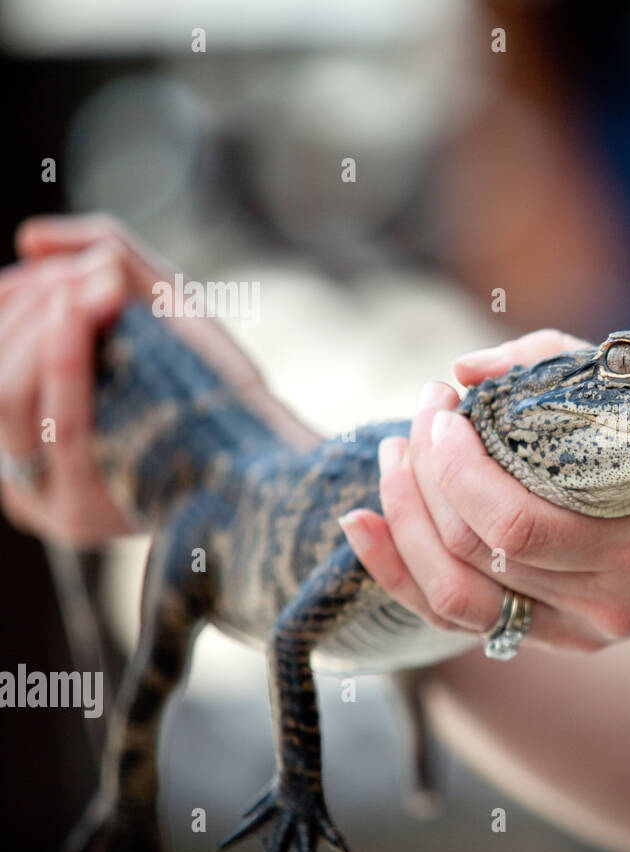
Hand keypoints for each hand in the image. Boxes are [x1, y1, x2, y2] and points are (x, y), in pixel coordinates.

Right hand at [0, 214, 292, 543]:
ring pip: (10, 398)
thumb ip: (106, 260)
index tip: (48, 269)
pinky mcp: (85, 508)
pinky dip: (63, 362)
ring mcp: (51, 496)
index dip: (10, 307)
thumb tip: (29, 236)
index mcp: (28, 425)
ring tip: (83, 288)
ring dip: (38, 329)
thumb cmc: (214, 379)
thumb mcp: (161, 306)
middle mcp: (29, 469)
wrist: (273, 448)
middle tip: (79, 278)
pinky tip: (79, 311)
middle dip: (28, 312)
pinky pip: (59, 426)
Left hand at [339, 330, 629, 656]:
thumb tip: (466, 371)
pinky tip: (362, 525)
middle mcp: (608, 604)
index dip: (457, 467)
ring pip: (458, 597)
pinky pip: (464, 620)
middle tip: (423, 414)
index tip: (444, 403)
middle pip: (476, 554)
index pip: (515, 525)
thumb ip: (566, 368)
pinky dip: (402, 573)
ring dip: (404, 523)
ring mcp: (581, 632)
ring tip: (392, 456)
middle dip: (425, 476)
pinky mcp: (558, 640)